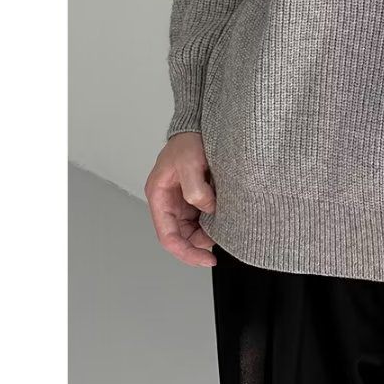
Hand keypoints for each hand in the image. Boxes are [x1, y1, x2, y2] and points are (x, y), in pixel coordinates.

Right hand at [145, 132, 217, 266]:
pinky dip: (212, 221)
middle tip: (220, 247)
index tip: (206, 258)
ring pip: (192, 228)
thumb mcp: (189, 162)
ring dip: (207, 233)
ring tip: (225, 231)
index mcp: (159, 196)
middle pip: (181, 236)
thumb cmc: (187, 140)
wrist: (198, 125)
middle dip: (198, 245)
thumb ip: (195, 189)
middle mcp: (169, 201)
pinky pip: (202, 215)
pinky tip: (225, 219)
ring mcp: (182, 199)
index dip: (186, 252)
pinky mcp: (195, 194)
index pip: (168, 237)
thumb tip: (207, 209)